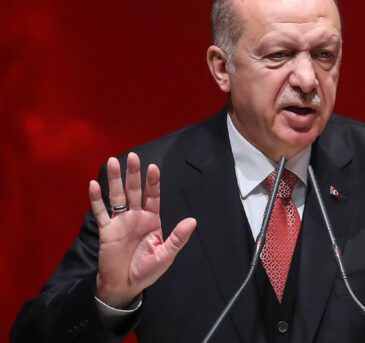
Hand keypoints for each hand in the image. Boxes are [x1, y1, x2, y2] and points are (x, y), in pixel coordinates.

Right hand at [89, 152, 196, 307]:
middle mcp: (136, 217)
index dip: (153, 182)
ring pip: (117, 197)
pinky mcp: (106, 231)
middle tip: (132, 156)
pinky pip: (101, 213)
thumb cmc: (147, 270)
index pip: (153, 197)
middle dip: (134, 174)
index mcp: (152, 220)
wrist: (125, 285)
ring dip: (114, 180)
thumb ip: (178, 238)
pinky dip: (97, 200)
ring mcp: (120, 222)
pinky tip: (93, 185)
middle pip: (134, 191)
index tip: (153, 167)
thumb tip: (192, 221)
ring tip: (112, 161)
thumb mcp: (166, 255)